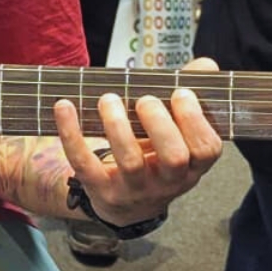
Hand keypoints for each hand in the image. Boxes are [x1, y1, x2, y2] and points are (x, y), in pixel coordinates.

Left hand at [52, 56, 223, 225]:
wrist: (128, 204)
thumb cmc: (157, 157)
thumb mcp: (179, 135)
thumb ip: (191, 99)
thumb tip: (206, 65)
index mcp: (192, 166)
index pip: (206, 149)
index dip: (196, 120)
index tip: (180, 93)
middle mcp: (167, 182)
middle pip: (173, 158)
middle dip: (160, 123)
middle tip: (145, 101)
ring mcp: (134, 189)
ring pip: (129, 161)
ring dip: (117, 125)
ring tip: (109, 99)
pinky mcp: (100, 190)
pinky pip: (83, 163)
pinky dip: (71, 133)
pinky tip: (64, 106)